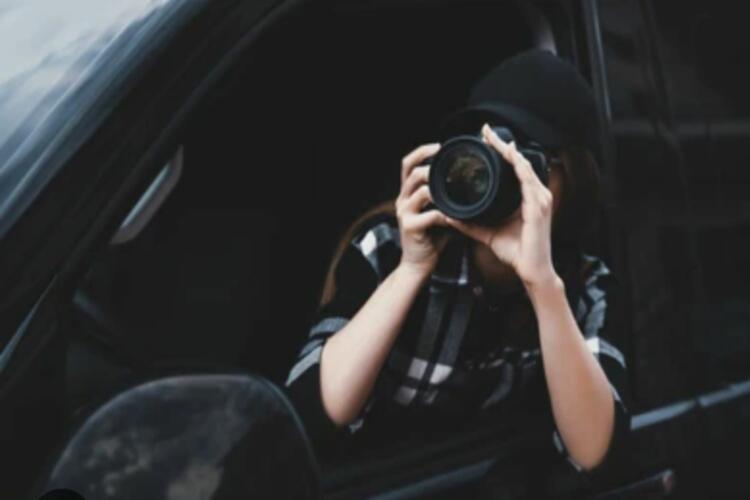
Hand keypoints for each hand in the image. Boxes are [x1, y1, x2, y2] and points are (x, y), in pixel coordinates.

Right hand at [396, 143, 450, 277]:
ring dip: (438, 186)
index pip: (408, 164)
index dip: (422, 152)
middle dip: (428, 161)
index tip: (439, 147)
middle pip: (410, 171)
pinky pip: (430, 215)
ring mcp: (405, 213)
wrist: (418, 264)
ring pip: (420, 190)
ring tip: (453, 188)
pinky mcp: (410, 227)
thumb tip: (472, 185)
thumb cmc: (431, 238)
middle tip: (446, 160)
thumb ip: (448, 199)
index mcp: (408, 194)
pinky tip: (454, 215)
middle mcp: (403, 200)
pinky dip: (444, 214)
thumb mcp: (439, 212)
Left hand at [445, 124, 557, 289]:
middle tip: (485, 131)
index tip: (486, 140)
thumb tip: (450, 216)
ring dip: (508, 150)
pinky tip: (508, 155)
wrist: (531, 272)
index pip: (516, 169)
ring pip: (523, 167)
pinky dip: (517, 166)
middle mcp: (537, 195)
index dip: (503, 152)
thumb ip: (471, 224)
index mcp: (529, 199)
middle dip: (503, 145)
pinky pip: (527, 181)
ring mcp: (540, 200)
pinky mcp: (539, 207)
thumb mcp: (488, 234)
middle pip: (520, 162)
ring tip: (493, 138)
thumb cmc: (516, 253)